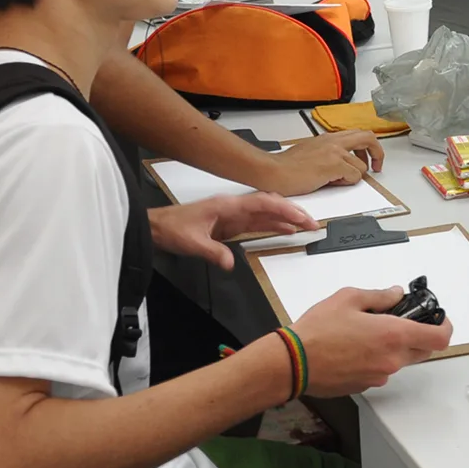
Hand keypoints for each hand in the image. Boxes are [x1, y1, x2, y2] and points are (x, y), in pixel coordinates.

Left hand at [149, 193, 312, 269]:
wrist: (156, 226)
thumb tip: (231, 263)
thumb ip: (213, 253)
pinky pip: (258, 222)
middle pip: (270, 206)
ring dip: (287, 218)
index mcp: (227, 205)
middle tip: (312, 223)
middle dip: (293, 213)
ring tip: (306, 226)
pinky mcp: (230, 223)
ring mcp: (233, 214)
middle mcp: (234, 207)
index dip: (285, 210)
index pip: (263, 203)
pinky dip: (274, 225)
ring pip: (267, 213)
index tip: (302, 218)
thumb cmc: (171, 228)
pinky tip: (285, 230)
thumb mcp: (191, 243)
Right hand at [257, 130, 383, 194]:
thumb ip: (328, 154)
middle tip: (376, 167)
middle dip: (377, 153)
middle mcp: (334, 141)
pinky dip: (346, 183)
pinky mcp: (334, 165)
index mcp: (328, 138)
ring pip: (361, 165)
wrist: (274, 172)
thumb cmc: (286, 166)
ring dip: (353, 176)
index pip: (357, 134)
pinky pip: (354, 176)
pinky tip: (331, 183)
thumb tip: (340, 166)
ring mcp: (335, 152)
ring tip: (337, 181)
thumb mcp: (311, 152)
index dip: (368, 147)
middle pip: (368, 138)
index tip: (368, 159)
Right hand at [290, 286, 452, 396]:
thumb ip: (380, 296)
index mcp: (394, 335)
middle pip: (424, 350)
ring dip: (394, 346)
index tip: (438, 317)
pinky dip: (377, 358)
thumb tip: (395, 294)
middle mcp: (392, 359)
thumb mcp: (349, 298)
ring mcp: (380, 375)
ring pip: (401, 360)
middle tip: (401, 319)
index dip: (445, 326)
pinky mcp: (366, 385)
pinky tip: (355, 347)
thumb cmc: (318, 331)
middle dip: (419, 334)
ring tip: (368, 331)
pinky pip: (381, 370)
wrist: (293, 363)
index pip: (440, 338)